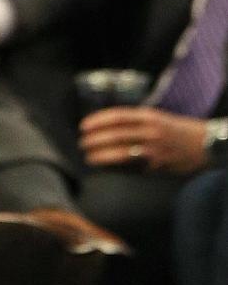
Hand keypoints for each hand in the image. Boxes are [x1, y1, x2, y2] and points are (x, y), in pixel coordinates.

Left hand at [80, 106, 207, 174]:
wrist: (202, 144)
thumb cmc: (174, 129)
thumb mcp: (155, 117)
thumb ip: (134, 120)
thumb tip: (106, 125)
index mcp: (147, 116)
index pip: (117, 116)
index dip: (98, 121)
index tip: (83, 126)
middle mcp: (150, 132)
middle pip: (116, 135)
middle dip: (95, 140)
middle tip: (82, 143)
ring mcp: (154, 150)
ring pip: (122, 153)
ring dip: (102, 156)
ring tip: (89, 157)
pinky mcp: (157, 166)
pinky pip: (133, 167)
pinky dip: (117, 168)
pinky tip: (106, 168)